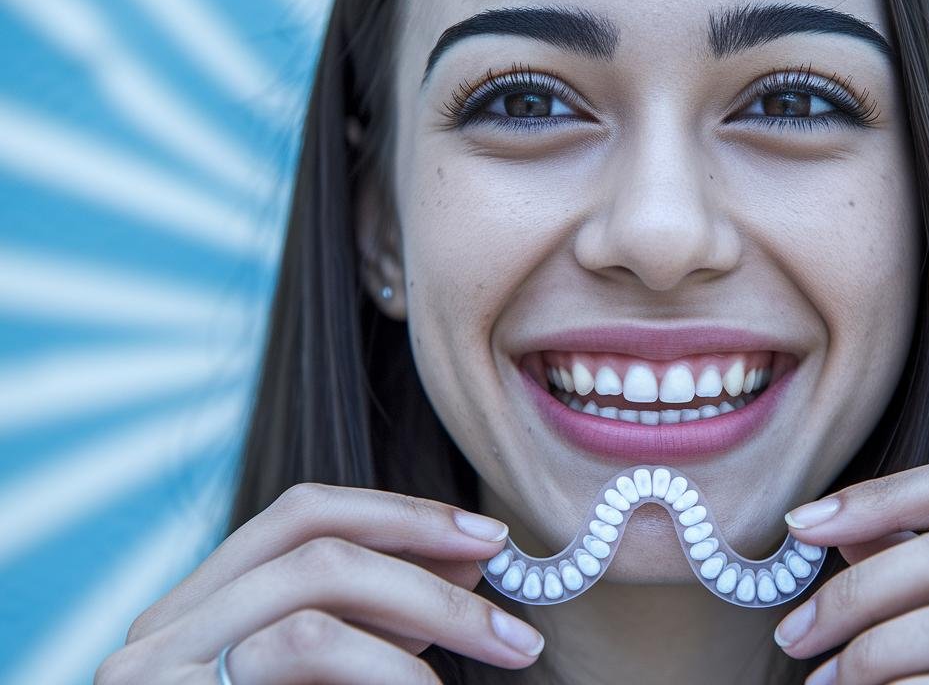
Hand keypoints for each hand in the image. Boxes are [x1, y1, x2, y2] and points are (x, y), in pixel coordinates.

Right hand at [95, 483, 543, 683]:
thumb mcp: (327, 672)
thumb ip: (375, 617)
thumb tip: (470, 560)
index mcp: (193, 608)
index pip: (301, 515)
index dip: (402, 515)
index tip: (490, 538)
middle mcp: (160, 636)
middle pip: (316, 555)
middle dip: (431, 579)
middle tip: (515, 629)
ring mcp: (159, 683)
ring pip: (313, 622)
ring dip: (424, 633)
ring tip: (489, 663)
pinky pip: (307, 665)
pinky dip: (388, 679)